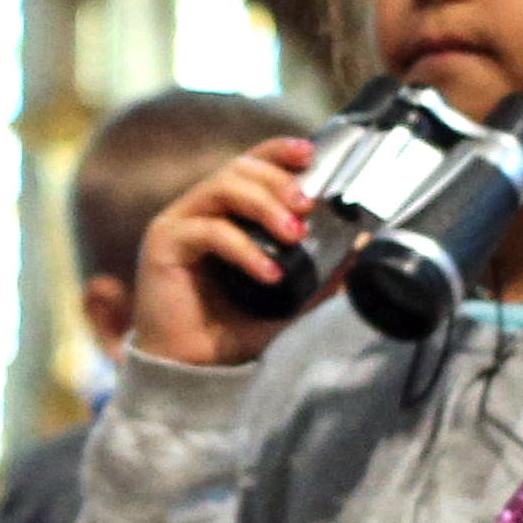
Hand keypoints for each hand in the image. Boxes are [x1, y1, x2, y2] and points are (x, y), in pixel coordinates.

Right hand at [127, 138, 317, 367]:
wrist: (190, 370)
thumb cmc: (229, 329)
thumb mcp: (287, 298)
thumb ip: (320, 273)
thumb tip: (360, 248)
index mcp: (225, 212)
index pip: (251, 165)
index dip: (279, 152)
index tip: (311, 154)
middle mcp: (199, 210)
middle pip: (239, 168)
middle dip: (278, 181)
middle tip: (308, 205)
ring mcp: (178, 223)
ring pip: (222, 188)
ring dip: (264, 205)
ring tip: (293, 234)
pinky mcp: (162, 244)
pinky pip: (208, 231)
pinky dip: (244, 248)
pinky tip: (268, 272)